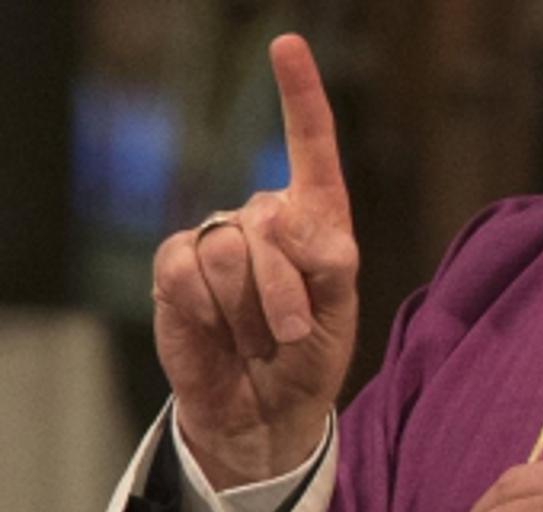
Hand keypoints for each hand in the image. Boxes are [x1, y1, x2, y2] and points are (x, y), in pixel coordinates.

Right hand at [152, 34, 357, 488]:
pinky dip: (209, 312)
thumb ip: (329, 261)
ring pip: (230, 249)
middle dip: (289, 289)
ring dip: (253, 308)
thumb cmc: (311, 357)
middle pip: (273, 223)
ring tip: (260, 338)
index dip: (299, 96)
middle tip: (294, 331)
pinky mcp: (175, 269)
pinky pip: (186, 272)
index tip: (286, 45)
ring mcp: (215, 240)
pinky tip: (218, 332)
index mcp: (313, 218)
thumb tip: (284, 217)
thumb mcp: (340, 313)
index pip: (309, 147)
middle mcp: (262, 218)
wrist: (266, 409)